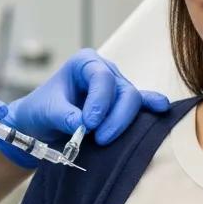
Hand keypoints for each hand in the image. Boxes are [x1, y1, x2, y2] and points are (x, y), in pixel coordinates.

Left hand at [1, 49, 169, 166]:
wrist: (39, 124)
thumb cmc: (40, 110)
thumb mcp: (45, 111)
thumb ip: (63, 115)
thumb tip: (81, 125)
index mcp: (85, 62)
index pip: (101, 77)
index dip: (100, 101)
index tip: (89, 124)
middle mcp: (105, 71)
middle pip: (124, 91)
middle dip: (115, 116)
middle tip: (100, 139)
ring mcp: (116, 88)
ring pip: (133, 101)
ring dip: (123, 122)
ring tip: (105, 140)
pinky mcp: (122, 105)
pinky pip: (142, 104)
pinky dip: (151, 107)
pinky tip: (162, 109)